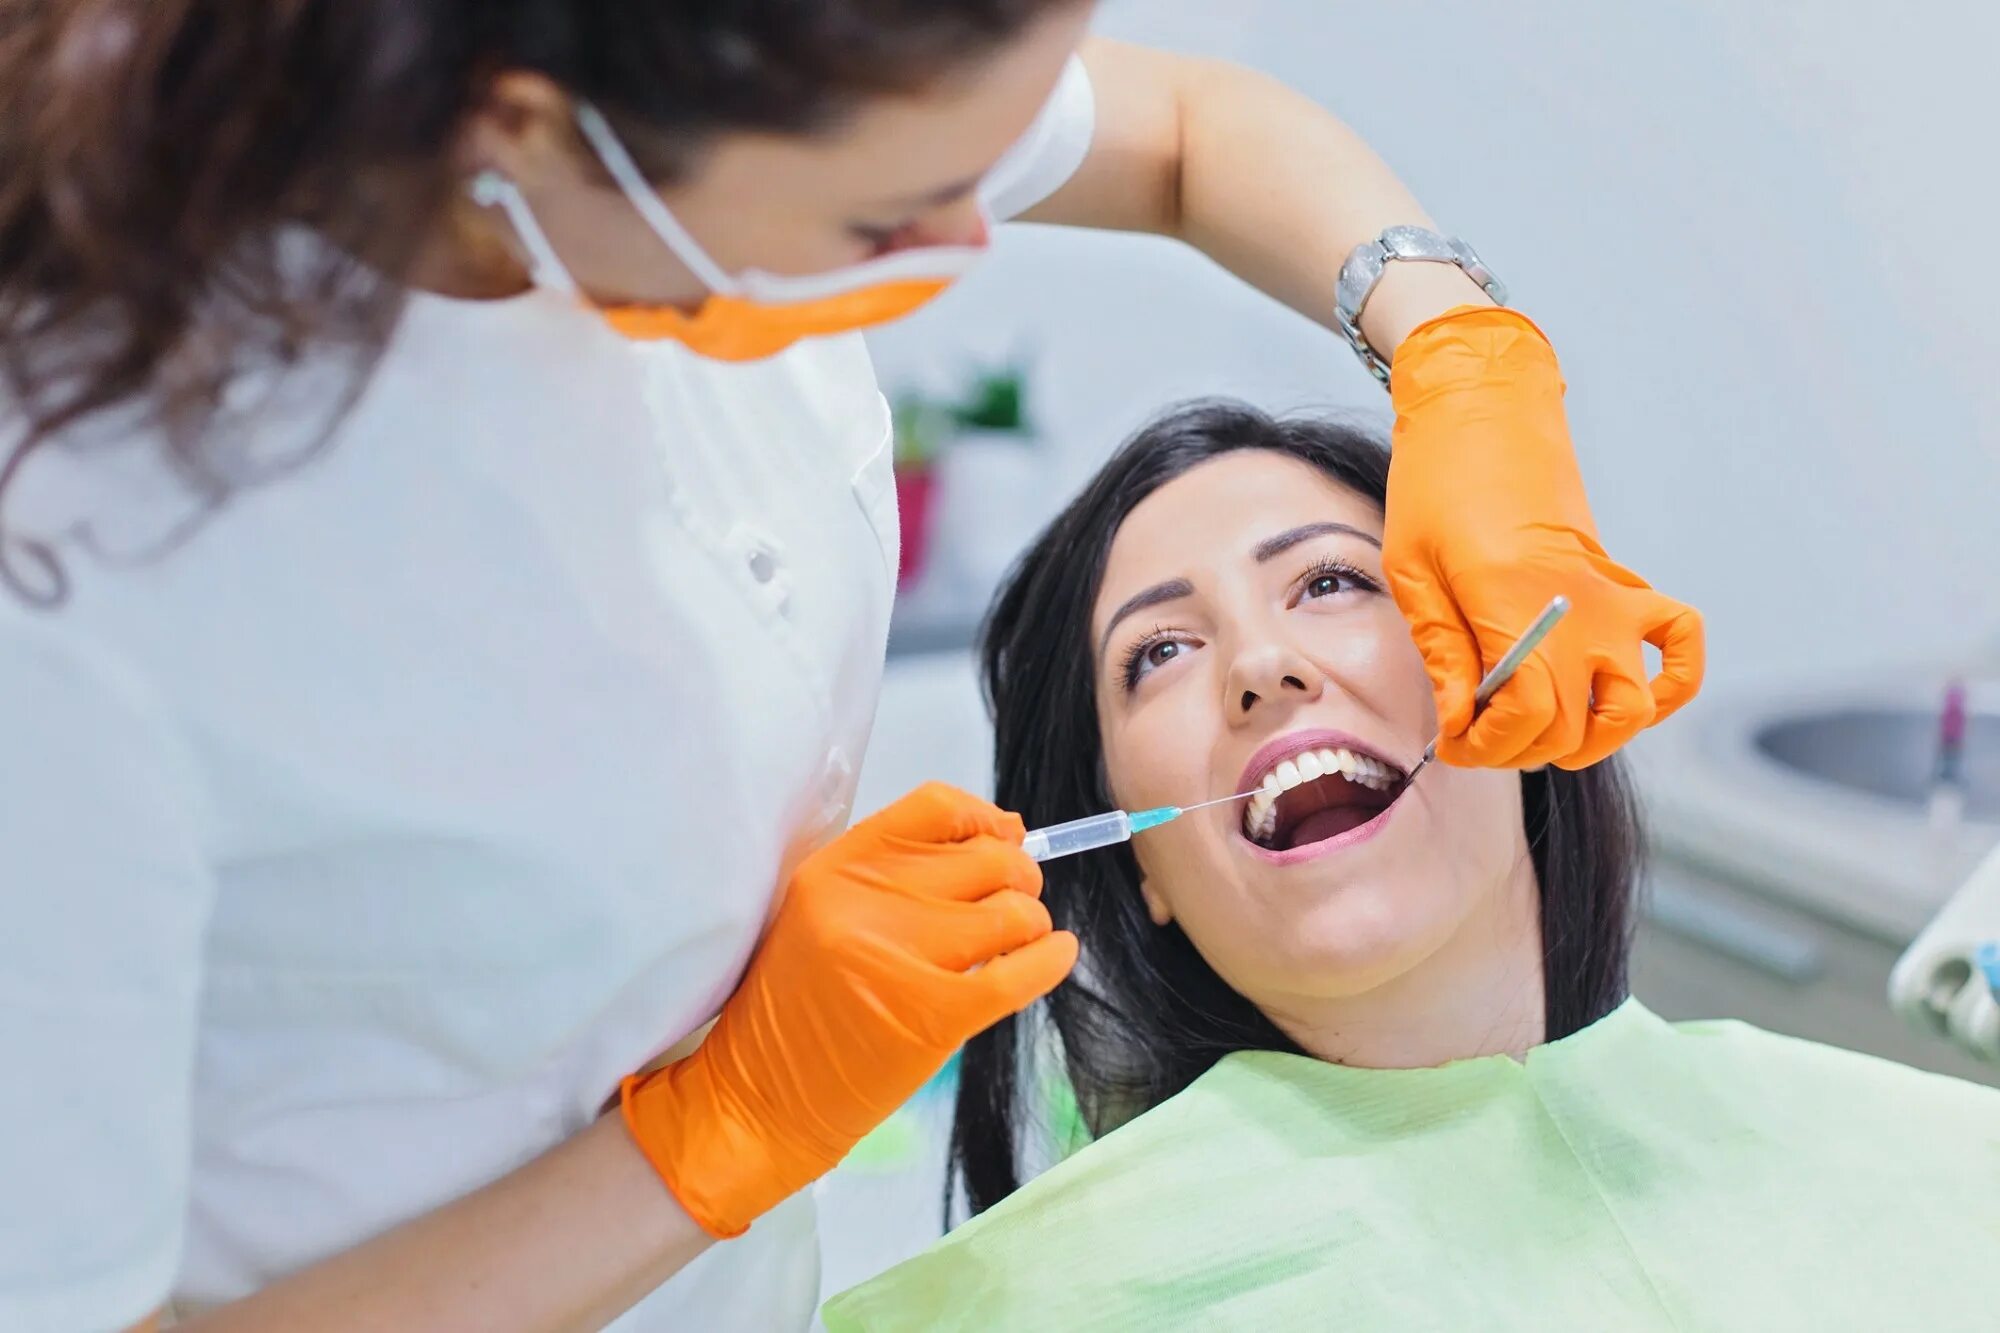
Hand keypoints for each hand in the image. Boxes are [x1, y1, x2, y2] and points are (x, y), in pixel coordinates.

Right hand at [621, 783, 1075, 1236]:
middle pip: (990, 857)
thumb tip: (1007, 837)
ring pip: (1015, 911)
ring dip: (1029, 925)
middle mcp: (867, 901)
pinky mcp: (933, 1015)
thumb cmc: (801, 1006)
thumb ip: (898, 874)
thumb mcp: (824, 914)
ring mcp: (901, 956)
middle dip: (1019, 878)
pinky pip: (1023, 970)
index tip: (1004, 836)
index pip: (938, 806)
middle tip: (1012, 905)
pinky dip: (1051, 959)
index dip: (985, 818)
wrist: (760, 1098)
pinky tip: (1053, 957)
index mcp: (837, 866)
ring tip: (1014, 945)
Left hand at [1384, 307, 1704, 770]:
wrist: (1483, 415)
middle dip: (1518, 750)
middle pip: (1571, 724)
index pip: (1528, 713)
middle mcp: (1578, 605)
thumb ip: (1442, 653)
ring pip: (1632, 709)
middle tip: (1476, 734)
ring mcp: (1612, 597)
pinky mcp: (1627, 586)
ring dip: (1589, 739)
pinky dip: (1671, 686)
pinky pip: (1683, 646)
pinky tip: (1620, 696)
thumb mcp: (1411, 571)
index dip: (1488, 745)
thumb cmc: (1434, 488)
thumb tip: (1461, 724)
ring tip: (1539, 728)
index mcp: (1513, 598)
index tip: (1455, 740)